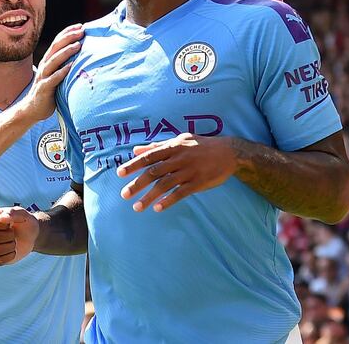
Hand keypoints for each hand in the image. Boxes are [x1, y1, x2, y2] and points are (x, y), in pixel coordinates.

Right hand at [0, 207, 39, 265]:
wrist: (30, 235)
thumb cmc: (24, 221)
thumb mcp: (22, 214)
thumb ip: (12, 213)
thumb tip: (2, 218)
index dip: (1, 225)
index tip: (10, 224)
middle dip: (8, 236)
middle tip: (14, 234)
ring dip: (9, 247)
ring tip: (14, 242)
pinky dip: (10, 256)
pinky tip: (13, 251)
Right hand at [21, 24, 83, 120]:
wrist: (33, 109)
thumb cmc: (50, 90)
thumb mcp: (56, 74)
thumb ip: (65, 64)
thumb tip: (83, 55)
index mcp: (48, 60)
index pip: (57, 42)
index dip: (68, 32)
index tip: (80, 26)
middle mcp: (44, 66)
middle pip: (56, 48)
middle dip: (68, 38)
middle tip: (82, 31)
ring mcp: (44, 77)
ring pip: (54, 61)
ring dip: (66, 52)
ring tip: (78, 45)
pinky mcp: (44, 88)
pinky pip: (54, 79)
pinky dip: (62, 72)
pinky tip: (71, 66)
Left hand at [117, 133, 238, 211]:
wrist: (229, 151)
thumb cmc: (200, 145)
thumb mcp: (179, 141)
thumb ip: (157, 146)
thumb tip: (135, 149)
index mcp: (173, 147)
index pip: (149, 156)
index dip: (133, 164)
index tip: (119, 173)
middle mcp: (179, 158)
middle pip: (154, 171)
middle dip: (137, 183)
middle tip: (124, 194)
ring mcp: (189, 170)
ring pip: (165, 184)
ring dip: (149, 196)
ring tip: (137, 207)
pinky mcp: (199, 182)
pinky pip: (181, 193)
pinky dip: (168, 200)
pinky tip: (158, 208)